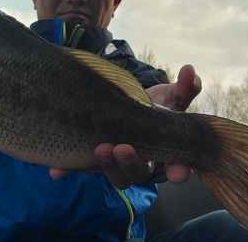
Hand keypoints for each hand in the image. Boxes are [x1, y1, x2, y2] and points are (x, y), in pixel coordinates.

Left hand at [50, 65, 201, 188]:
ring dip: (106, 166)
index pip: (174, 167)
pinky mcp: (92, 159)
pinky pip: (81, 167)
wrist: (125, 105)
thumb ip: (183, 88)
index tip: (178, 171)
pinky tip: (57, 170)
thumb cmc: (152, 105)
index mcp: (162, 151)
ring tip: (99, 147)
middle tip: (122, 147)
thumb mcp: (170, 96)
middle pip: (138, 174)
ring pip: (114, 175)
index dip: (178, 170)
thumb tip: (190, 71)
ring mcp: (116, 163)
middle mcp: (140, 162)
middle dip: (131, 163)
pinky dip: (69, 168)